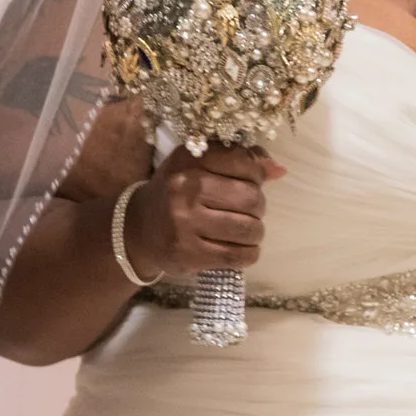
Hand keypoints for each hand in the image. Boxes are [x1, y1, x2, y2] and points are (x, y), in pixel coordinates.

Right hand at [124, 143, 283, 274]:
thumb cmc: (176, 193)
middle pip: (251, 198)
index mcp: (188, 159)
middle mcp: (184, 188)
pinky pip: (238, 255)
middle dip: (257, 207)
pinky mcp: (189, 254)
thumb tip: (278, 169)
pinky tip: (242, 249)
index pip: (242, 160)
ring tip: (245, 231)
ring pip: (249, 229)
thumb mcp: (198, 166)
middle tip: (247, 211)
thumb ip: (239, 161)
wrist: (137, 230)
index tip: (251, 182)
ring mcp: (185, 223)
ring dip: (255, 233)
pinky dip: (249, 254)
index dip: (256, 174)